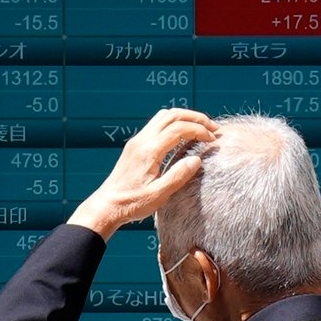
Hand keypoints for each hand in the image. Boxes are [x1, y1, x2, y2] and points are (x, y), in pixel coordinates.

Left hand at [68, 108, 218, 240]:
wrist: (107, 205)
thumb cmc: (132, 203)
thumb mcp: (158, 195)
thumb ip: (178, 176)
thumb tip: (196, 159)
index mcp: (149, 151)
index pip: (179, 128)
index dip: (199, 130)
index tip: (213, 140)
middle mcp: (142, 141)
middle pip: (172, 115)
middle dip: (195, 118)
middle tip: (213, 128)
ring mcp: (137, 141)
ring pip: (164, 116)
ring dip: (185, 118)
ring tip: (202, 128)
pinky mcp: (135, 145)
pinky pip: (157, 124)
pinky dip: (174, 123)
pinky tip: (184, 135)